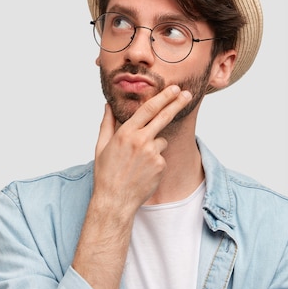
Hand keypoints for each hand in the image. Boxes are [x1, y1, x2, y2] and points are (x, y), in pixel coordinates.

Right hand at [93, 85, 192, 212]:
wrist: (115, 199)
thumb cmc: (106, 173)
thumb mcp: (101, 145)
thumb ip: (107, 123)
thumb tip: (108, 105)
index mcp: (125, 133)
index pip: (148, 109)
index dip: (162, 97)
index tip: (172, 89)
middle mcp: (140, 140)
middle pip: (164, 116)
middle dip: (176, 103)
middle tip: (186, 94)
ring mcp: (152, 153)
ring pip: (161, 140)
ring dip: (154, 144)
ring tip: (138, 161)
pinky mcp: (160, 165)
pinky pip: (161, 156)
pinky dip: (154, 160)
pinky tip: (142, 170)